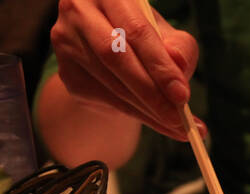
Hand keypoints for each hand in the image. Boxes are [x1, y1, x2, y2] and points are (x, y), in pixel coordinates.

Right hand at [50, 0, 204, 139]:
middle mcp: (79, 9)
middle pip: (116, 57)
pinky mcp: (67, 72)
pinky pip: (106, 99)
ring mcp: (67, 41)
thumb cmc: (145, 41)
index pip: (135, 30)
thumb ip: (180, 48)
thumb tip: (179, 64)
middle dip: (152, 93)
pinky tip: (160, 124)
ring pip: (111, 82)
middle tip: (180, 120)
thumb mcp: (168, 37)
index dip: (160, 65)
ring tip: (178, 127)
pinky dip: (138, 116)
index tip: (183, 96)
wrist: (112, 58)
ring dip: (148, 110)